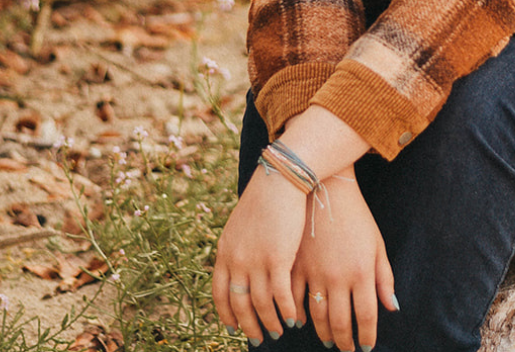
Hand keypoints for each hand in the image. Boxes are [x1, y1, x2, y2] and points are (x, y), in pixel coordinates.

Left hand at [212, 165, 305, 343]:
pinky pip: (280, 295)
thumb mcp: (242, 223)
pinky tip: (294, 317)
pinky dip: (286, 310)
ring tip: (279, 331)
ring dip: (270, 322)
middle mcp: (236, 260)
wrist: (280, 178)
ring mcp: (255, 261)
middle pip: (239, 304)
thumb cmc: (266, 197)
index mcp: (225, 252)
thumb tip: (240, 264)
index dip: (227, 314)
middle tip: (259, 338)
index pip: (220, 294)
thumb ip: (238, 246)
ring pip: (260, 304)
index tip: (234, 327)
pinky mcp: (278, 258)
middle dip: (249, 326)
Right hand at [292, 171, 395, 351]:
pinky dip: (297, 315)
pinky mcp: (295, 265)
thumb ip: (384, 278)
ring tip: (329, 340)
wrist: (327, 189)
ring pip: (316, 316)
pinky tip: (302, 321)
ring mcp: (314, 272)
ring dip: (323, 333)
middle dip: (345, 342)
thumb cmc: (357, 217)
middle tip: (347, 349)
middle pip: (340, 323)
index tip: (366, 347)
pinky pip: (293, 299)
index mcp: (362, 271)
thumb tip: (392, 308)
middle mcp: (338, 276)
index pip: (366, 317)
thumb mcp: (376, 244)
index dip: (366, 337)